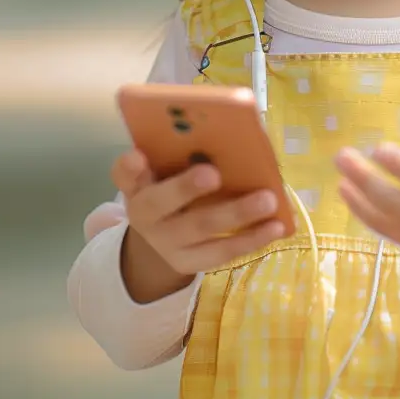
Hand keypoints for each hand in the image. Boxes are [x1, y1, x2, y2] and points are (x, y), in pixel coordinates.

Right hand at [112, 147, 287, 302]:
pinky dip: (252, 238)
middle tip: (213, 172)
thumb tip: (231, 135)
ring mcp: (166, 242)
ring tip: (268, 200)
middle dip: (186, 187)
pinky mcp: (190, 262)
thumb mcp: (169, 174)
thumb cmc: (174, 193)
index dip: (128, 166)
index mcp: (136, 185)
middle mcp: (144, 214)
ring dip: (236, 213)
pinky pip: (222, 252)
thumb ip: (184, 157)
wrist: (165, 241)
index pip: (124, 174)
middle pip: (160, 203)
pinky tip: (276, 226)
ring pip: (200, 228)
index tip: (138, 155)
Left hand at [334, 124, 399, 268]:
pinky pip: (376, 225)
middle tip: (344, 154)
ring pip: (382, 217)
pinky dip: (357, 207)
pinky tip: (345, 186)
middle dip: (368, 179)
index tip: (380, 148)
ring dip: (357, 194)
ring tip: (340, 168)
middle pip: (398, 203)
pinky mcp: (399, 239)